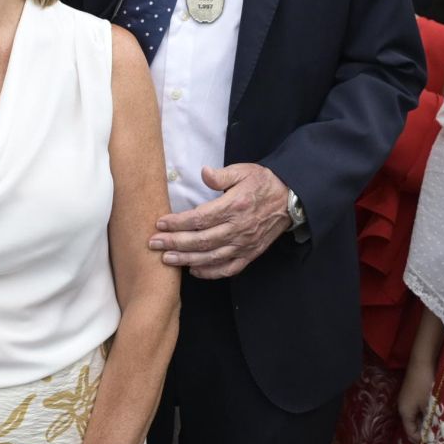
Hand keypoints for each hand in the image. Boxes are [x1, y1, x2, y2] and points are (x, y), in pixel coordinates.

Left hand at [149, 164, 290, 278]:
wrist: (289, 199)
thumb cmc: (262, 183)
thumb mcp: (243, 171)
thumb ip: (222, 175)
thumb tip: (204, 173)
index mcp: (234, 206)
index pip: (200, 218)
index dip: (178, 223)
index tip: (160, 223)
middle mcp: (238, 228)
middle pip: (201, 240)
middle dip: (175, 243)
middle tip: (154, 243)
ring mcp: (244, 244)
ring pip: (211, 257)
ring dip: (187, 259)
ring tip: (167, 259)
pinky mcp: (250, 254)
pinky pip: (228, 268)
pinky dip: (210, 273)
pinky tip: (194, 271)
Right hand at [396, 352, 436, 443]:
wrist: (422, 362)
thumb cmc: (424, 385)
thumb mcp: (428, 405)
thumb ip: (428, 420)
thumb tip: (431, 434)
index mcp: (404, 412)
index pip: (410, 432)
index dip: (420, 440)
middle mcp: (403, 407)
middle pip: (412, 425)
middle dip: (422, 431)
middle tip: (436, 438)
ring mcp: (407, 400)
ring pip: (415, 416)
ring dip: (424, 421)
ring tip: (436, 427)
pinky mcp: (412, 393)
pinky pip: (417, 408)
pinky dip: (424, 413)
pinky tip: (434, 413)